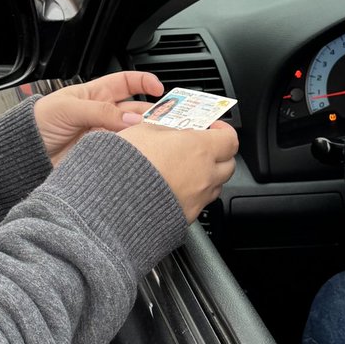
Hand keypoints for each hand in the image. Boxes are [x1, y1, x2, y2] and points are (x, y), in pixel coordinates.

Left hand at [33, 71, 162, 164]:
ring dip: (143, 134)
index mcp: (95, 95)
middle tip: (163, 120)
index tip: (159, 89)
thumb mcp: (68, 109)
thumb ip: (101, 112)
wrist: (23, 152)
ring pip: (133, 133)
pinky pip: (122, 152)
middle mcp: (103, 115)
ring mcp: (103, 136)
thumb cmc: (37, 122)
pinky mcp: (101, 155)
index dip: (144, 82)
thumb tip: (131, 119)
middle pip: (135, 111)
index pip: (126, 83)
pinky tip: (136, 152)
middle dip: (151, 113)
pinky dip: (132, 152)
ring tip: (150, 137)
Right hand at [120, 121, 238, 223]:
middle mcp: (205, 175)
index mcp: (199, 148)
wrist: (115, 200)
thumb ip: (167, 128)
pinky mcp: (188, 216)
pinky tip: (176, 188)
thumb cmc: (127, 164)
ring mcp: (199, 198)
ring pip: (216, 185)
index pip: (230, 139)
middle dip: (219, 154)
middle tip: (204, 148)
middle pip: (229, 164)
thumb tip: (174, 128)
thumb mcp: (145, 130)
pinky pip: (200, 202)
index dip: (224, 132)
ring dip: (208, 175)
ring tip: (188, 169)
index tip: (213, 128)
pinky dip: (194, 194)